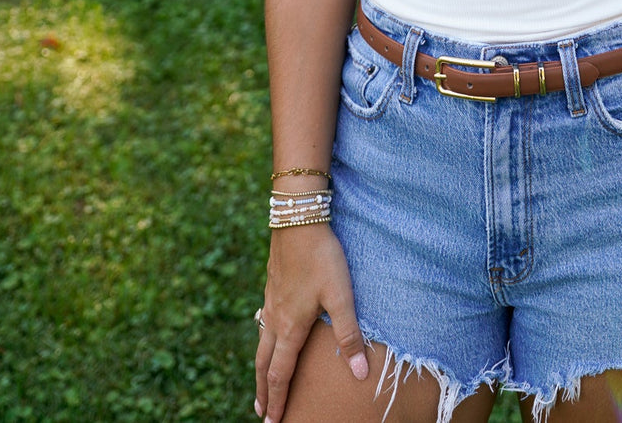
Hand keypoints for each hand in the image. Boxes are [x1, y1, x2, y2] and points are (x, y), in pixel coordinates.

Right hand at [255, 225, 367, 422]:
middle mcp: (275, 318)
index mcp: (291, 327)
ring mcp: (270, 300)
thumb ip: (349, 335)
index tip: (273, 422)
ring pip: (261, 341)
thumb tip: (359, 374)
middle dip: (264, 390)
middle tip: (262, 411)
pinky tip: (267, 330)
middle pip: (264, 363)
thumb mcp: (341, 296)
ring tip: (263, 379)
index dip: (277, 400)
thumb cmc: (322, 257)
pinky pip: (263, 321)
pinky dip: (263, 339)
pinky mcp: (272, 284)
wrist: (297, 219)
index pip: (280, 374)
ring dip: (262, 365)